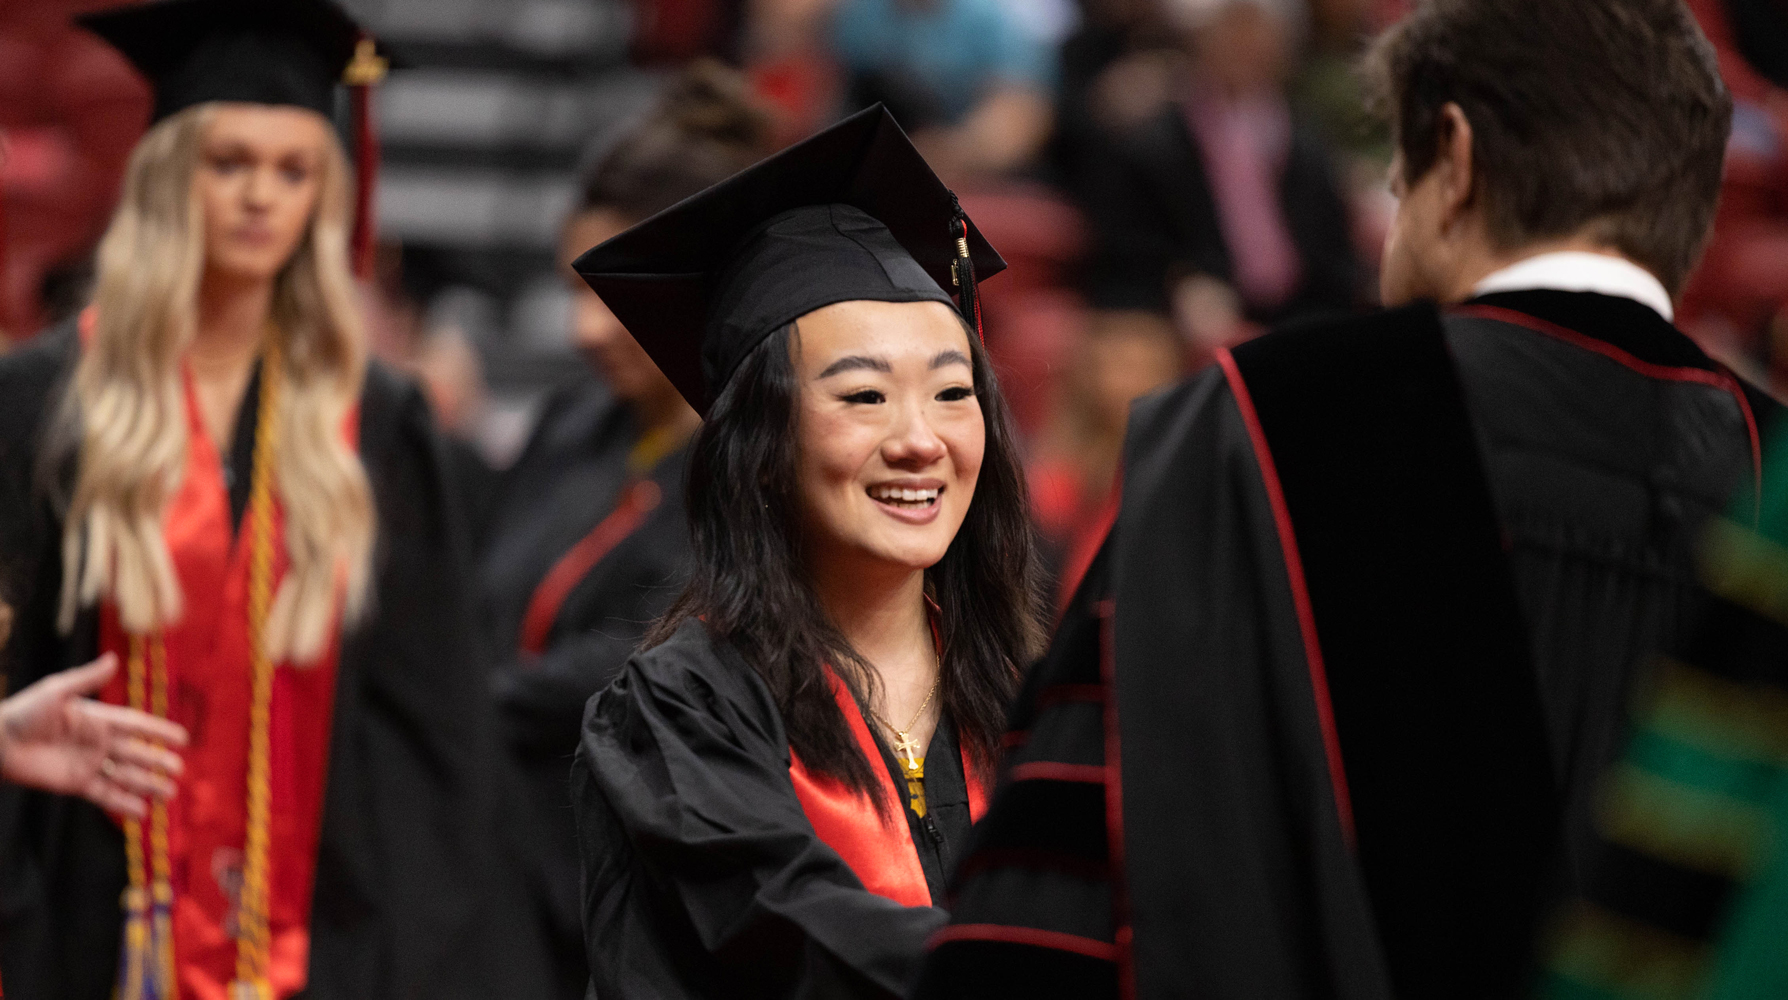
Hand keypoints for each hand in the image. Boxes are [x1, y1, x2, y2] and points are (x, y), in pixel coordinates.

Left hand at [0, 654, 187, 816]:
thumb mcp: (56, 691)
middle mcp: (98, 743)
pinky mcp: (75, 784)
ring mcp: (88, 764)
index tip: (182, 738)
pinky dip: (123, 804)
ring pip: (126, 777)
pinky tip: (141, 812)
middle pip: (136, 754)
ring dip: (148, 785)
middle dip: (158, 762)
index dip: (159, 731)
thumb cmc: (24, 712)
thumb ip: (87, 678)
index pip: (136, 726)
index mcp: (98, 719)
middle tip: (179, 770)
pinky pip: (104, 796)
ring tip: (169, 794)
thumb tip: (114, 659)